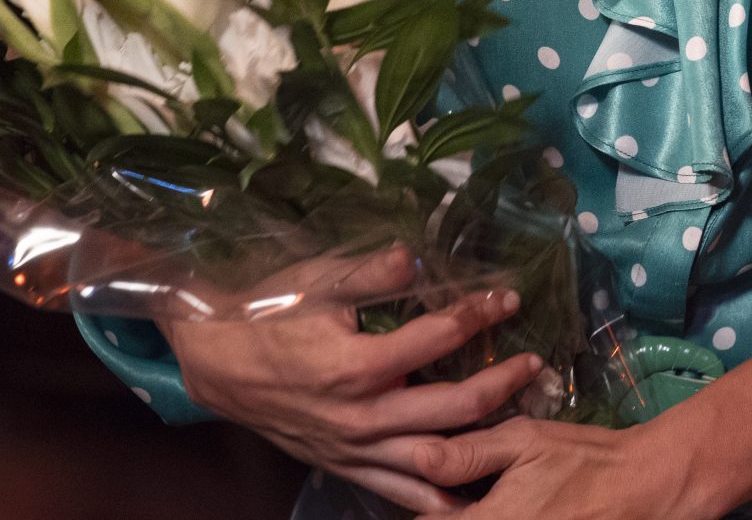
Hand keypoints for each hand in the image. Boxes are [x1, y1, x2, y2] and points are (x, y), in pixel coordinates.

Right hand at [163, 247, 541, 513]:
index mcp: (357, 366)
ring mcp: (354, 448)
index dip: (479, 314)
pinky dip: (438, 499)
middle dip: (502, 384)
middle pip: (453, 407)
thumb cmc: (270, 312)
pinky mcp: (345, 465)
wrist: (216, 360)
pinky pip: (399, 492)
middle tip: (535, 363)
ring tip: (523, 423)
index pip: (439, 338)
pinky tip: (474, 497)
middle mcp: (361, 416)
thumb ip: (372, 273)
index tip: (509, 297)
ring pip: (434, 458)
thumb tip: (417, 255)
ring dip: (484, 443)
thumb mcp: (318, 281)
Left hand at [416, 413, 715, 519]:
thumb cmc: (582, 460)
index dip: (426, 507)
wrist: (643, 488)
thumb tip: (417, 455)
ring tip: (495, 499)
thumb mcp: (526, 441)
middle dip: (449, 514)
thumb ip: (469, 452)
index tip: (436, 491)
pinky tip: (514, 507)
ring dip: (473, 516)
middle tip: (465, 493)